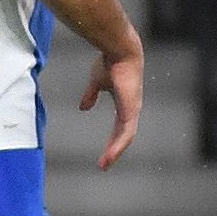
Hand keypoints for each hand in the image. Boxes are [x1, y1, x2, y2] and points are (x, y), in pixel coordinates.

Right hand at [82, 45, 142, 169]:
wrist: (119, 51)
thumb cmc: (109, 63)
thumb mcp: (96, 83)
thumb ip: (91, 96)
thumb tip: (83, 108)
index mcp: (124, 104)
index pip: (120, 128)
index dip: (112, 140)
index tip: (104, 153)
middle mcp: (131, 109)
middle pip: (123, 136)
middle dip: (114, 150)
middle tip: (103, 164)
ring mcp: (132, 110)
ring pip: (126, 138)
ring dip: (115, 151)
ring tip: (104, 164)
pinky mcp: (131, 110)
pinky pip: (126, 132)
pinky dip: (118, 145)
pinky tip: (110, 155)